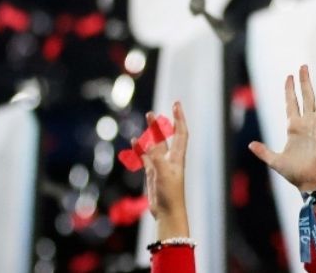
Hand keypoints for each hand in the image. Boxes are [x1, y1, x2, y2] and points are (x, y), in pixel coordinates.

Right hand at [141, 101, 189, 239]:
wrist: (167, 212)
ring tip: (146, 120)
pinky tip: (135, 141)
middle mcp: (170, 158)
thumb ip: (156, 158)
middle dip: (160, 124)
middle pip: (165, 136)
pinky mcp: (153, 173)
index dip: (179, 118)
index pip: (180, 132)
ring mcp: (161, 165)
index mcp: (177, 156)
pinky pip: (145, 157)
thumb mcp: (163, 174)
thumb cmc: (171, 194)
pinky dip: (140, 149)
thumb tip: (148, 142)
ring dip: (150, 133)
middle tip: (152, 113)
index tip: (176, 104)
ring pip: (154, 145)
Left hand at [249, 65, 315, 193]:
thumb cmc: (296, 174)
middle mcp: (306, 123)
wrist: (311, 183)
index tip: (289, 76)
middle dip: (305, 81)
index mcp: (294, 128)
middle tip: (304, 66)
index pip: (292, 103)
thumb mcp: (275, 161)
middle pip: (307, 96)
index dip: (290, 90)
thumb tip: (251, 144)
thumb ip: (264, 151)